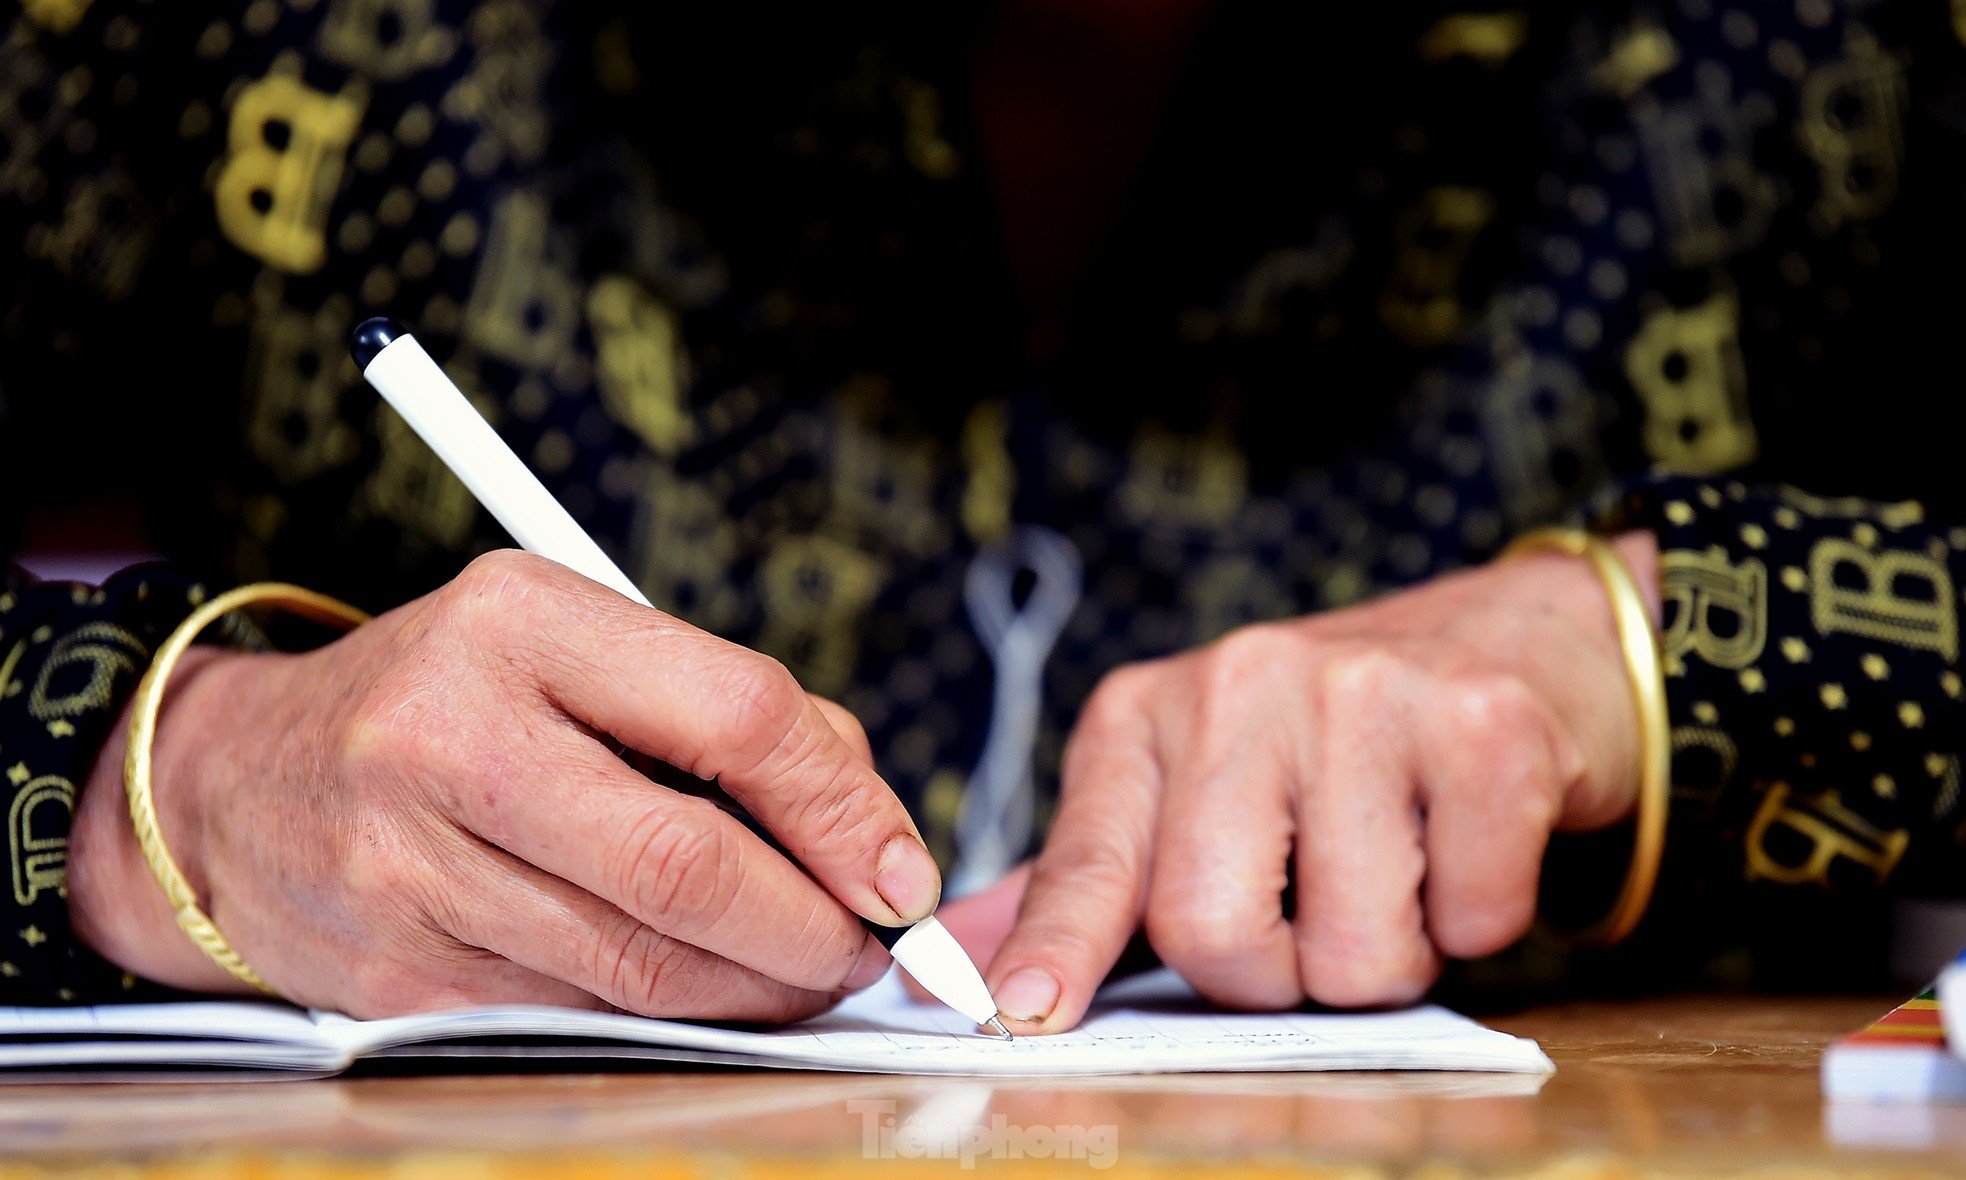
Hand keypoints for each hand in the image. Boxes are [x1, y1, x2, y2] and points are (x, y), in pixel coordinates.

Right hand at [67, 550, 937, 1020]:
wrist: (235, 789)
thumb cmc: (449, 701)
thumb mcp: (574, 644)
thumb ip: (725, 713)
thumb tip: (872, 834)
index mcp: (523, 622)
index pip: (737, 715)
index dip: (844, 807)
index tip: (898, 870)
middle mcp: (456, 737)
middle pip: (690, 863)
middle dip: (812, 927)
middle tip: (866, 948)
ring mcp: (414, 866)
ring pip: (642, 964)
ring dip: (757, 988)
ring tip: (806, 974)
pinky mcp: (399, 975)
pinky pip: (580, 1015)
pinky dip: (669, 1016)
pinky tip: (704, 994)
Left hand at [933, 532, 1660, 1030]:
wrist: (1517, 640)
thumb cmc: (1338, 738)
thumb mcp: (1193, 778)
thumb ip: (1095, 872)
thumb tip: (970, 951)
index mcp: (1146, 715)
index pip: (1090, 860)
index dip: (1059, 946)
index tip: (1027, 1010)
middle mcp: (1237, 685)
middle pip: (1212, 934)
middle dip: (1276, 975)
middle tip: (1315, 910)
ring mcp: (1360, 695)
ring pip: (1350, 955)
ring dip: (1391, 953)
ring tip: (1401, 865)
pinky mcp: (1481, 724)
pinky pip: (1471, 919)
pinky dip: (1480, 916)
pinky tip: (1469, 838)